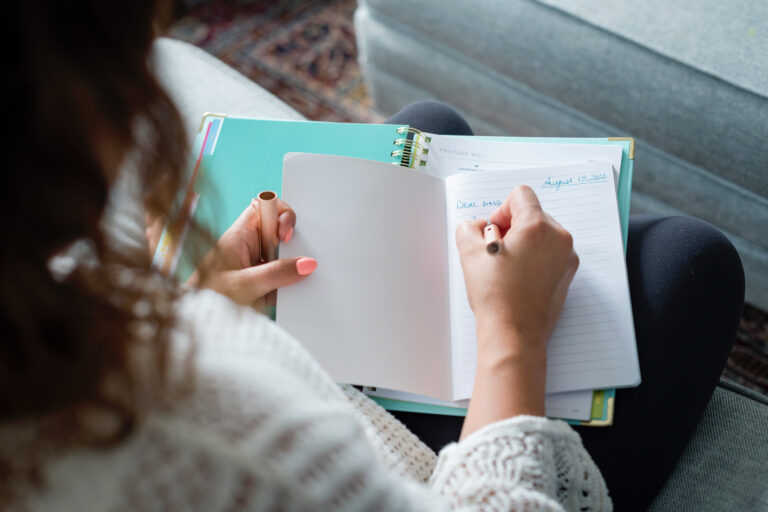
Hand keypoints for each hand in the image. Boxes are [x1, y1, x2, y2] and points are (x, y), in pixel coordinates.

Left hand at [186, 199, 316, 306]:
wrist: (198, 324)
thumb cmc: (208, 298)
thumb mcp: (246, 285)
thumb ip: (277, 273)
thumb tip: (306, 264)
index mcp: (240, 235)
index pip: (264, 207)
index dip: (280, 214)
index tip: (286, 235)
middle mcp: (248, 245)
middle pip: (279, 231)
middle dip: (291, 245)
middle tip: (293, 262)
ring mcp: (255, 263)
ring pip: (282, 256)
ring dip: (289, 268)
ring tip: (283, 284)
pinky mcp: (260, 281)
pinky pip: (280, 275)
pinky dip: (285, 284)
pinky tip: (281, 295)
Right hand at [456, 185, 578, 435]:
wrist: (514, 334)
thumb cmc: (495, 296)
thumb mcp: (469, 253)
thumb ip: (469, 227)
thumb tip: (481, 228)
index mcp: (538, 226)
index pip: (520, 195)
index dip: (501, 210)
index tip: (494, 232)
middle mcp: (559, 238)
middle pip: (532, 214)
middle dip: (511, 228)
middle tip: (496, 253)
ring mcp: (566, 257)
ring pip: (541, 234)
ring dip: (523, 243)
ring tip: (506, 268)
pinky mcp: (567, 275)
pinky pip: (550, 253)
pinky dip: (534, 258)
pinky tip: (518, 279)